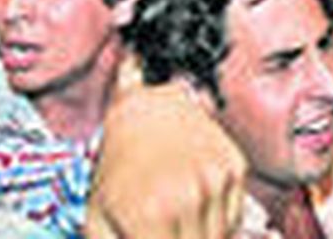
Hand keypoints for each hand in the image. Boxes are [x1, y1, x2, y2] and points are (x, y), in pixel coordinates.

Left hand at [88, 80, 245, 238]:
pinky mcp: (234, 167)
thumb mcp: (98, 218)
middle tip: (165, 230)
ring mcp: (215, 180)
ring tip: (176, 219)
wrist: (144, 108)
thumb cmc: (117, 165)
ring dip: (199, 237)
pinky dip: (218, 221)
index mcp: (150, 216)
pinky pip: (234, 217)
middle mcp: (188, 198)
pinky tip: (194, 202)